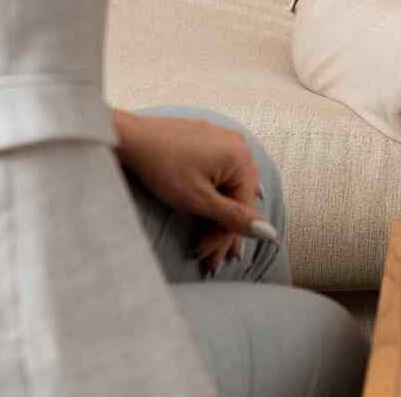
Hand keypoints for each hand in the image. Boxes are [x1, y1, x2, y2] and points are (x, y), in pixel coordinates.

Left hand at [116, 113, 270, 274]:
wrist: (130, 138)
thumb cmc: (162, 166)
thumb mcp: (198, 199)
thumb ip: (235, 217)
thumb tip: (269, 232)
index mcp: (241, 158)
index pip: (243, 210)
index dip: (226, 239)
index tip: (210, 261)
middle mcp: (238, 146)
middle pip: (236, 199)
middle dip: (222, 232)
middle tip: (209, 261)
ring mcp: (223, 140)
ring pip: (227, 188)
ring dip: (217, 216)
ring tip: (206, 242)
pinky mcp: (207, 140)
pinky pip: (217, 174)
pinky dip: (211, 195)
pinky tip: (209, 210)